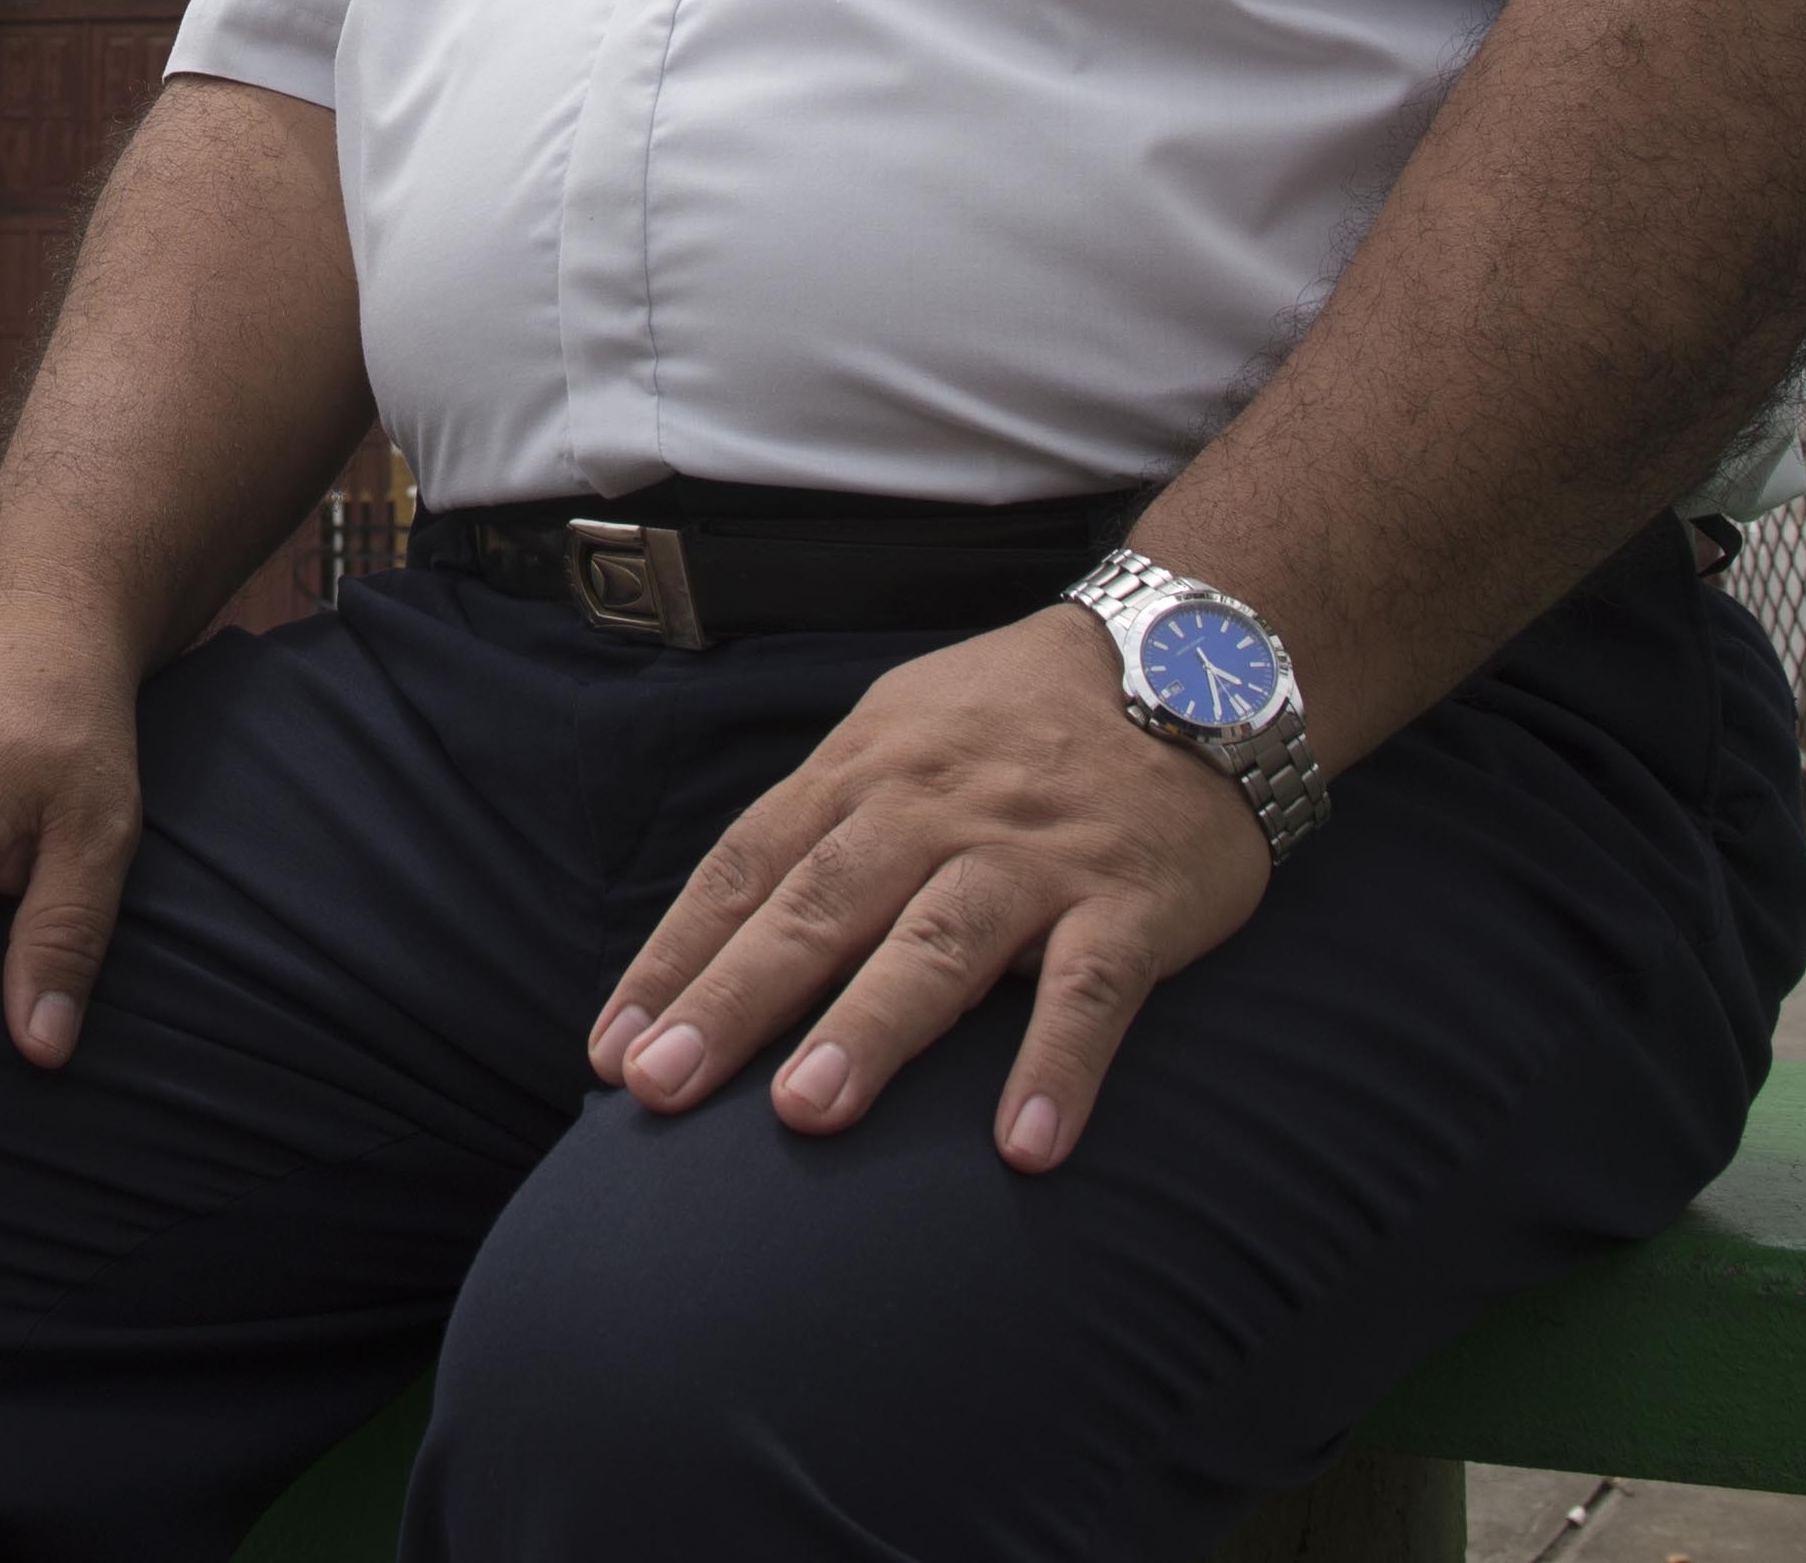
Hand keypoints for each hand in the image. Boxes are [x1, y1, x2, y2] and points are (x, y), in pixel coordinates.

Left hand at [582, 603, 1270, 1170]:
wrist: (1192, 658)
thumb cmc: (1015, 726)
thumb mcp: (899, 738)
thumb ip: (822, 831)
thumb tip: (719, 945)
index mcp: (864, 773)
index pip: (747, 869)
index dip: (676, 959)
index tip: (613, 1052)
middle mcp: (934, 809)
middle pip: (819, 907)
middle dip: (734, 999)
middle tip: (662, 1088)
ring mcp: (1034, 855)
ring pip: (938, 943)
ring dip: (869, 1030)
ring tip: (804, 1117)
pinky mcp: (1133, 899)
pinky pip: (1091, 991)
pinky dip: (1057, 1066)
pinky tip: (1024, 1147)